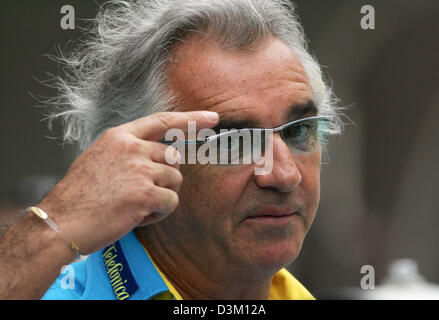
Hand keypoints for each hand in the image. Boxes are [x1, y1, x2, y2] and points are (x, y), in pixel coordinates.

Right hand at [37, 111, 218, 254]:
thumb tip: (161, 157)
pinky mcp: (145, 194)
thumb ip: (129, 152)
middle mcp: (132, 148)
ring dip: (161, 197)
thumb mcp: (99, 158)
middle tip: (142, 192)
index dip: (191, 119)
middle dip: (165, 177)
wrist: (62, 222)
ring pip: (175, 181)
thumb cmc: (79, 195)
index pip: (163, 121)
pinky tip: (136, 216)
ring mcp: (139, 170)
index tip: (211, 118)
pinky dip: (158, 214)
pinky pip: (171, 202)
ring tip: (134, 205)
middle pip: (173, 159)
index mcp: (120, 137)